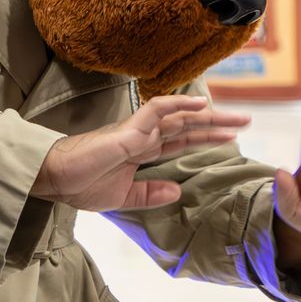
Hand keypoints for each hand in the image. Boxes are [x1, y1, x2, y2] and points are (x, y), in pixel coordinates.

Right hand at [32, 95, 244, 211]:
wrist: (55, 179)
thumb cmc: (81, 185)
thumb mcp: (122, 197)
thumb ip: (149, 193)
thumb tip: (177, 193)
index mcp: (141, 151)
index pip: (181, 140)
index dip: (206, 138)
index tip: (231, 139)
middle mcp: (143, 136)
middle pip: (187, 126)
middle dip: (216, 124)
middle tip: (246, 121)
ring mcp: (137, 131)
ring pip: (179, 115)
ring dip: (207, 115)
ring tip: (234, 116)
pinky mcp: (128, 130)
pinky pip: (157, 110)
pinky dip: (179, 104)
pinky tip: (200, 105)